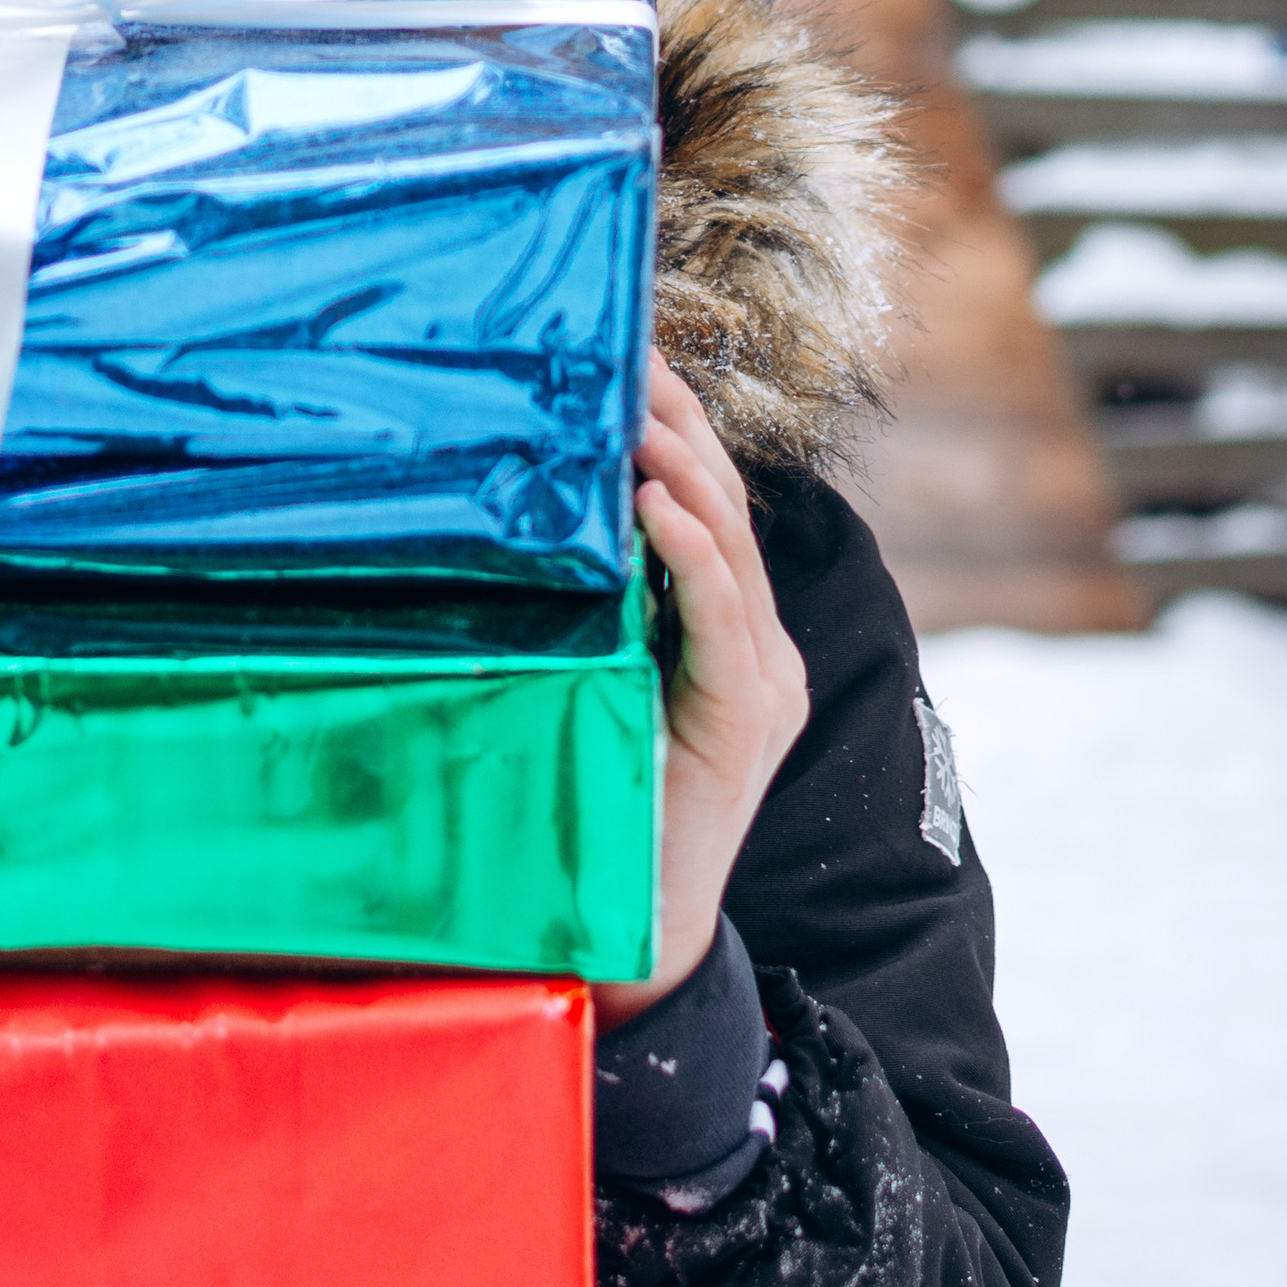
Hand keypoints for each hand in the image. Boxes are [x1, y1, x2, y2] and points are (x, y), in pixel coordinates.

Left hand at [594, 353, 809, 1026]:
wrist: (636, 938)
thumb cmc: (598, 808)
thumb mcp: (590, 684)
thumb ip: (588, 616)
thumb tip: (522, 528)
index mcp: (727, 633)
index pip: (706, 506)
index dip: (674, 427)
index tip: (626, 355)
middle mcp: (759, 646)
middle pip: (725, 506)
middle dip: (679, 422)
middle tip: (630, 348)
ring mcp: (764, 679)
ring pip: (731, 545)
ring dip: (682, 466)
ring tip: (637, 405)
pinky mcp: (749, 717)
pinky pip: (723, 615)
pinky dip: (692, 552)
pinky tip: (655, 502)